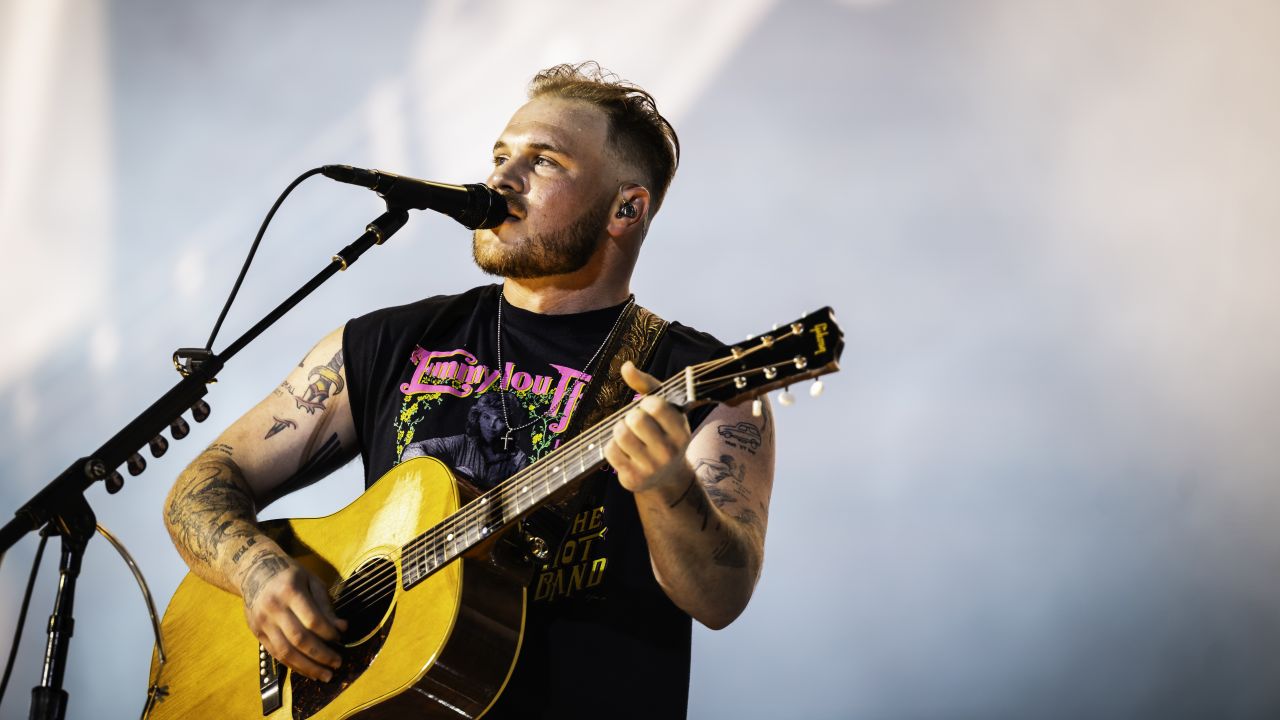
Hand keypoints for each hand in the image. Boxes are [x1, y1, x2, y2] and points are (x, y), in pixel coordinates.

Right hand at [240, 553, 347, 681]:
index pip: (312, 619)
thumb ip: (326, 604)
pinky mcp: (257, 633)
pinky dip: (293, 666)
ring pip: (286, 652)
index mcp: (290, 591)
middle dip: (321, 655)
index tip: (341, 638)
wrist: (254, 571)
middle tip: (338, 663)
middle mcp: (274, 608)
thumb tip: (342, 627)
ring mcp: (263, 622)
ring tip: (325, 675)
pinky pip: (276, 655)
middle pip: (299, 639)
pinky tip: (308, 671)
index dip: (329, 633)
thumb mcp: (311, 580)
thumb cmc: (290, 575)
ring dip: (308, 667)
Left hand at [606, 361, 693, 498]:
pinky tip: (623, 450)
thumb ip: (646, 385)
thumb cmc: (662, 433)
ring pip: (621, 434)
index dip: (646, 403)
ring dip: (619, 430)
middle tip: (636, 423)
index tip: (649, 409)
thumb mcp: (664, 409)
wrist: (667, 477)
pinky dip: (611, 446)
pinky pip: (610, 451)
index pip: (657, 406)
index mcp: (681, 430)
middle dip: (630, 417)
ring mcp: (652, 467)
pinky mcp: (634, 478)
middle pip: (635, 419)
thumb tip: (626, 366)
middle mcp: (670, 451)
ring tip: (628, 434)